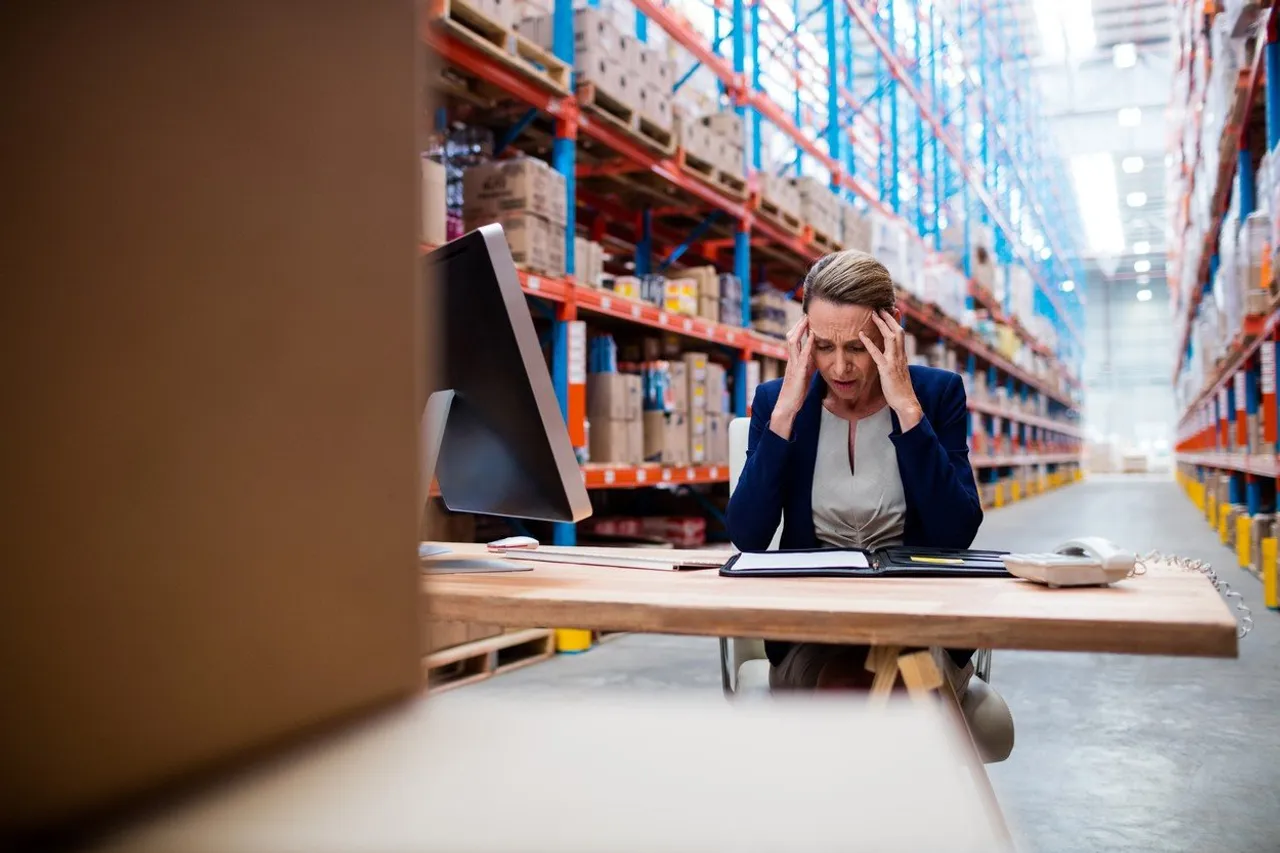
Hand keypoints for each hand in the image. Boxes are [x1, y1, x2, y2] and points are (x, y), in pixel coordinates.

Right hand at [770, 316, 815, 438]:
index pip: (794, 340)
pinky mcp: (798, 372)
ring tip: (807, 319)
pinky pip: (802, 355)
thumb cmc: (796, 393)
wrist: (787, 406)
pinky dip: (808, 344)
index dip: (799, 329)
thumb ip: (809, 365)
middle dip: (798, 325)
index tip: (807, 319)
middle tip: (806, 313)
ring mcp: (793, 365)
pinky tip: (814, 336)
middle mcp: (791, 360)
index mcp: (793, 361)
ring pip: (793, 342)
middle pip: (791, 337)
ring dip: (800, 329)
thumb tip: (816, 356)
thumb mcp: (805, 375)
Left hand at [860, 310, 922, 430]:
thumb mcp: (898, 373)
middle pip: (897, 331)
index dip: (895, 322)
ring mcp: (894, 361)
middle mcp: (900, 356)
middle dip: (890, 318)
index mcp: (902, 356)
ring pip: (891, 337)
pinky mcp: (887, 369)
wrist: (907, 402)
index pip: (900, 334)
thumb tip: (890, 358)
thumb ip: (895, 363)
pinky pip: (877, 353)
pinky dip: (869, 343)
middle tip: (881, 307)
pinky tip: (861, 335)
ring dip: (882, 324)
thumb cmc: (900, 390)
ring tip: (873, 314)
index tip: (891, 310)